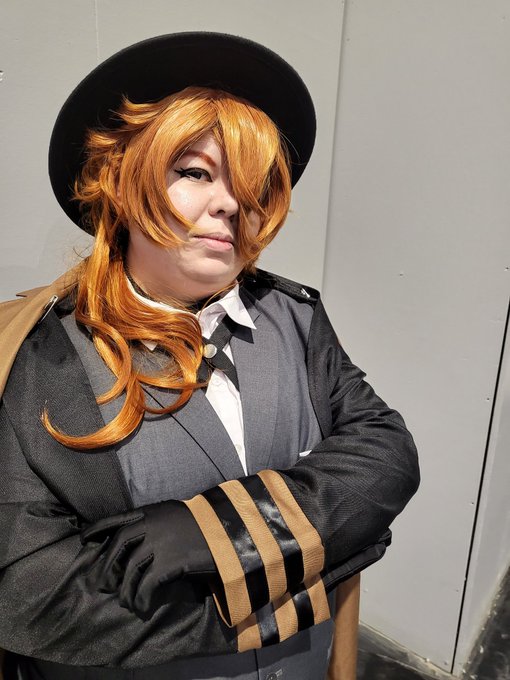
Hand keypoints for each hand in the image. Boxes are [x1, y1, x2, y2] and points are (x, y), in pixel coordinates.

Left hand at [81, 500, 215, 618]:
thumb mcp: (175, 514)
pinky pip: (146, 584)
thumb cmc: (204, 523)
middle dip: (107, 565)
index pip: (118, 518)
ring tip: (125, 601)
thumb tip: (136, 537)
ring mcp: (159, 543)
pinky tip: (141, 606)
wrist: (228, 530)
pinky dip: (140, 598)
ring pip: (130, 569)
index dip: (98, 528)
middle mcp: (151, 524)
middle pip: (118, 545)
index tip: (84, 538)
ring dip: (124, 588)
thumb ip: (155, 521)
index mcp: (152, 511)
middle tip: (102, 582)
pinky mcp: (169, 562)